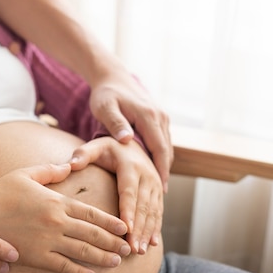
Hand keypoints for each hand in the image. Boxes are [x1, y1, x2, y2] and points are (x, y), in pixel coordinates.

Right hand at [0, 163, 130, 272]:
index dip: (111, 221)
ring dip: (103, 258)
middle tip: (129, 248)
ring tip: (117, 262)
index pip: (91, 213)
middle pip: (93, 233)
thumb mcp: (25, 175)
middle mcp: (57, 222)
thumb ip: (50, 171)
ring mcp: (47, 241)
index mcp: (56, 201)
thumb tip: (69, 165)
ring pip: (83, 251)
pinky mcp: (36, 257)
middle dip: (113, 242)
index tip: (125, 227)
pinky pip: (62, 267)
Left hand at [69, 137, 162, 253]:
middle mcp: (146, 175)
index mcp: (130, 166)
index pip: (128, 192)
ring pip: (153, 211)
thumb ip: (83, 154)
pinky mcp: (159, 192)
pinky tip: (152, 244)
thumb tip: (71, 164)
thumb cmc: (108, 149)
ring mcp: (155, 184)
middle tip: (132, 248)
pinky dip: (156, 228)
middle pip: (143, 206)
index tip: (125, 230)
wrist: (132, 143)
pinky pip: (159, 212)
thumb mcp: (96, 147)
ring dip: (147, 232)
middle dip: (138, 229)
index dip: (128, 211)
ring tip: (140, 251)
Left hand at [88, 71, 173, 191]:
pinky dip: (161, 157)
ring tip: (158, 189)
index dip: (161, 170)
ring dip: (164, 167)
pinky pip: (163, 142)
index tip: (160, 189)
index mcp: (148, 116)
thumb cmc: (105, 94)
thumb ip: (115, 123)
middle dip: (164, 173)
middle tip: (161, 196)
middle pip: (166, 151)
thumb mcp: (105, 108)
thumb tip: (127, 140)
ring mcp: (162, 117)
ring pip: (167, 148)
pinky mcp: (159, 119)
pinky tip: (154, 172)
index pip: (159, 148)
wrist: (112, 77)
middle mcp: (160, 116)